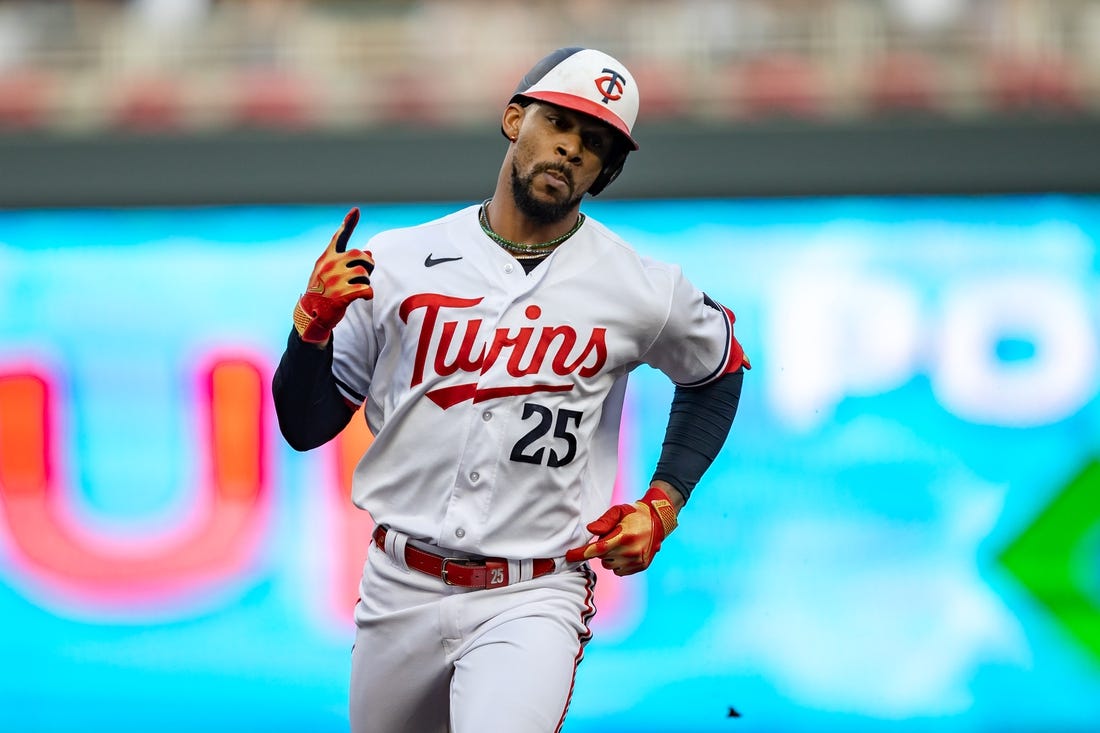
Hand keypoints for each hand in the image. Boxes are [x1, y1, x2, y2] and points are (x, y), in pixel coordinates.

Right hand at [293, 208, 374, 343]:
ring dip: (365, 282)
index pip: (340, 238)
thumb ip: (347, 261)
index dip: (348, 223)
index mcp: (327, 258)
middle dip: (368, 266)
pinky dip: (368, 294)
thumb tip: (369, 251)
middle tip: (362, 277)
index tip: (356, 210)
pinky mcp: (342, 295)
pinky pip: (366, 290)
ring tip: (355, 289)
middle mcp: (330, 265)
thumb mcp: (330, 273)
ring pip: (365, 274)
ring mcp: (335, 280)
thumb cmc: (324, 292)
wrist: (311, 314)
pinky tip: (362, 297)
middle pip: (361, 256)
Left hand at [565, 486, 678, 574]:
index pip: (598, 549)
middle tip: (611, 537)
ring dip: (609, 557)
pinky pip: (619, 571)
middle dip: (601, 549)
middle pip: (602, 558)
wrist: (658, 521)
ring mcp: (636, 561)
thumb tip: (590, 531)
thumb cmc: (634, 515)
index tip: (568, 556)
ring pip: (609, 566)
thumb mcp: (618, 511)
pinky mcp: (640, 567)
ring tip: (619, 543)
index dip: (581, 554)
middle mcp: (630, 552)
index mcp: (624, 537)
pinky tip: (625, 552)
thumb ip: (604, 521)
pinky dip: (617, 563)